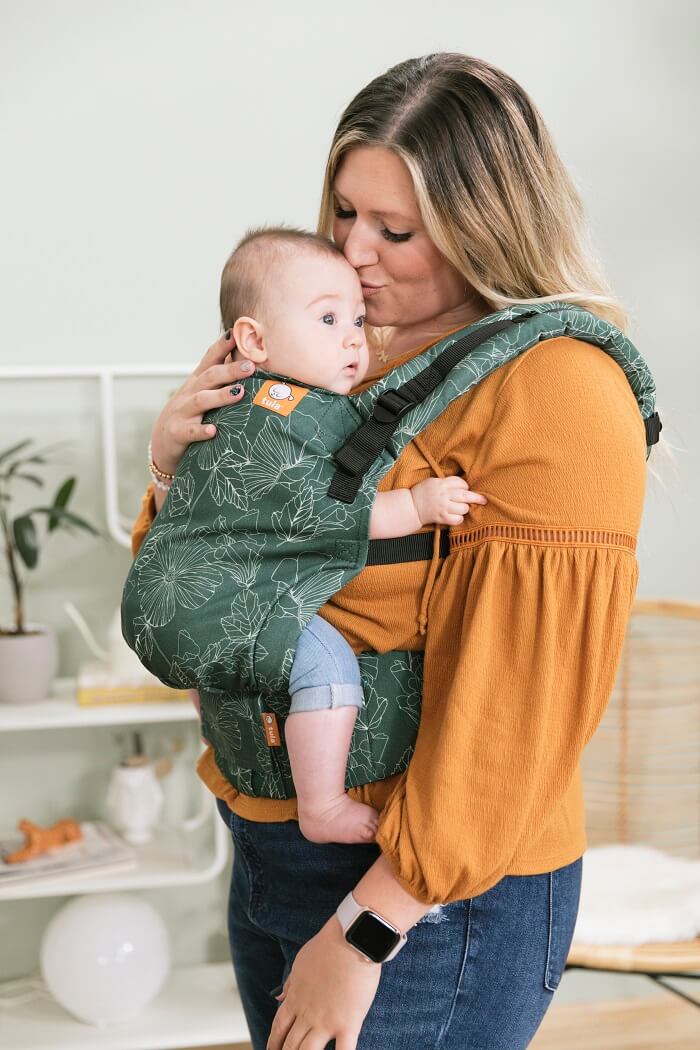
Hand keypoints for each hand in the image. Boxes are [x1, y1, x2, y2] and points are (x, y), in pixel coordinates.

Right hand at [150, 331, 254, 475]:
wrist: (163, 441)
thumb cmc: (190, 413)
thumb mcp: (201, 392)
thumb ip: (219, 377)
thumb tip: (247, 360)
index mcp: (198, 381)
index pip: (210, 359)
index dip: (222, 346)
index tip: (236, 334)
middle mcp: (189, 393)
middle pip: (210, 377)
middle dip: (230, 370)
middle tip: (250, 366)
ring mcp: (182, 412)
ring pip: (201, 401)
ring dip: (220, 396)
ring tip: (239, 393)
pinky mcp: (178, 432)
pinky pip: (191, 431)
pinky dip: (202, 430)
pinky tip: (214, 431)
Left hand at [267, 917, 380, 1049]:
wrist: (350, 938)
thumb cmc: (327, 946)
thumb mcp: (301, 963)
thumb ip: (290, 984)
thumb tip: (278, 997)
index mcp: (295, 998)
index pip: (278, 1028)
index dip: (273, 1043)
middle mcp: (307, 1014)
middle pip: (290, 1045)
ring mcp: (327, 1021)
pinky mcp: (348, 1023)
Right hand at [410, 476, 486, 525]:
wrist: (410, 507)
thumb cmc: (422, 493)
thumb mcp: (432, 482)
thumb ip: (446, 483)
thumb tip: (463, 485)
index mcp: (441, 483)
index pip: (460, 483)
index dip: (465, 486)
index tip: (465, 489)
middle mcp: (443, 494)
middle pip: (465, 495)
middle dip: (477, 498)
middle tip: (484, 500)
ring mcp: (443, 506)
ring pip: (463, 508)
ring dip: (464, 509)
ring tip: (458, 508)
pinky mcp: (441, 517)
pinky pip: (457, 519)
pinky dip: (458, 519)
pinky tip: (455, 516)